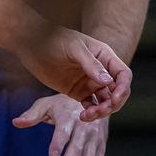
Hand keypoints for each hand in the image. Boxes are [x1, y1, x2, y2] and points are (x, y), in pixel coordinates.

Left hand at [13, 95, 109, 155]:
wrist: (95, 97)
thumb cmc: (64, 103)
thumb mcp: (47, 104)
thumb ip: (32, 115)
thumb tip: (16, 122)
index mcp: (70, 117)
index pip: (63, 132)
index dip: (58, 144)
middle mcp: (85, 127)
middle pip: (77, 148)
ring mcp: (95, 138)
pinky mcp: (101, 146)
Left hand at [16, 28, 131, 121]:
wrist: (32, 46)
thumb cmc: (54, 40)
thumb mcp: (74, 48)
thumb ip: (91, 64)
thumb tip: (108, 81)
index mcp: (105, 56)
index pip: (123, 75)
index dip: (123, 88)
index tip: (114, 100)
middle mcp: (101, 70)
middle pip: (117, 91)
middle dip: (113, 103)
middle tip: (99, 111)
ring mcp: (90, 82)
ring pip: (105, 101)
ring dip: (102, 111)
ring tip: (87, 116)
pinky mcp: (78, 92)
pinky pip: (91, 106)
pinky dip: (91, 113)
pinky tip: (83, 116)